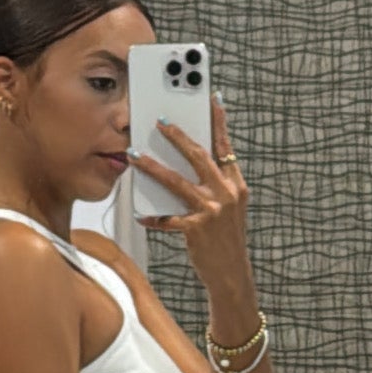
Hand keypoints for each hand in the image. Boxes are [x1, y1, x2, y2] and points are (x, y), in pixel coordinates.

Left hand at [128, 92, 249, 283]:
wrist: (231, 274)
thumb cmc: (225, 239)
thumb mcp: (229, 208)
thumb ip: (215, 185)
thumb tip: (189, 163)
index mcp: (235, 185)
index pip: (225, 147)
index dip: (218, 122)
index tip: (211, 99)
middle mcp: (226, 194)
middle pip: (199, 156)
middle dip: (178, 136)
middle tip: (160, 121)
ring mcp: (211, 211)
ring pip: (177, 182)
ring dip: (153, 167)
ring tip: (136, 156)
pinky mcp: (197, 229)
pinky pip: (168, 219)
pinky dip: (153, 217)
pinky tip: (141, 213)